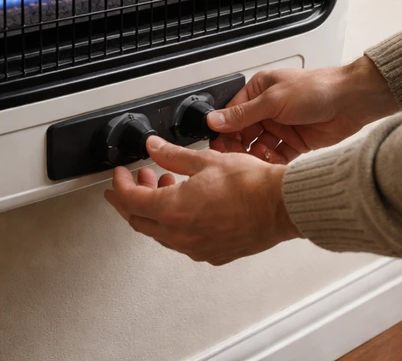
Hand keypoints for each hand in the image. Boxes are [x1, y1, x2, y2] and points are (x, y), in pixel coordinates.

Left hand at [104, 136, 301, 265]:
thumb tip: (154, 148)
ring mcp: (196, 247)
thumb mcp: (206, 160)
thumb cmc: (252, 185)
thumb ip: (173, 155)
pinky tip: (188, 207)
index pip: (130, 201)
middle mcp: (181, 234)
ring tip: (167, 186)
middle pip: (140, 221)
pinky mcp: (213, 253)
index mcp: (173, 210)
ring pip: (161, 233)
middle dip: (133, 199)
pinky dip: (176, 224)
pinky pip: (183, 242)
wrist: (281, 205)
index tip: (120, 176)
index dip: (120, 186)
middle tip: (136, 182)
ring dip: (156, 210)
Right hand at [208, 56, 397, 163]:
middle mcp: (269, 108)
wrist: (351, 102)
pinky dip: (272, 161)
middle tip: (235, 158)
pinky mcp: (295, 142)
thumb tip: (214, 119)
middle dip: (239, 146)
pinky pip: (277, 156)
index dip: (225, 131)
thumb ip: (243, 113)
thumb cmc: (317, 89)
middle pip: (244, 132)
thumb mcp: (273, 100)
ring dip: (256, 155)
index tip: (218, 146)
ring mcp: (282, 126)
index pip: (233, 114)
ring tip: (255, 160)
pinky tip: (270, 163)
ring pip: (259, 146)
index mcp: (259, 90)